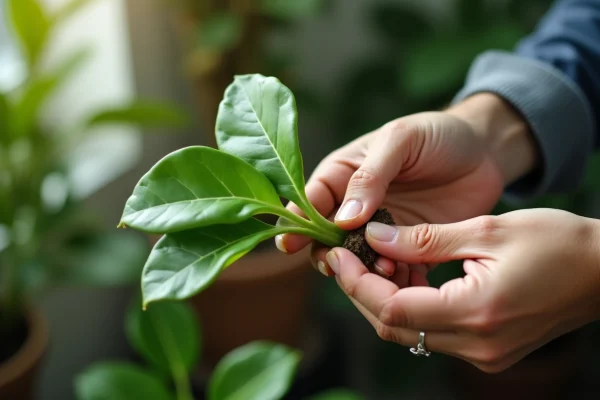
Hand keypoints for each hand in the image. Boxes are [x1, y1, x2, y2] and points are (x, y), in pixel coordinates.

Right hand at [276, 93, 538, 278]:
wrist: (485, 151)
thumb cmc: (437, 134)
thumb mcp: (400, 140)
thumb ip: (371, 176)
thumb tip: (343, 219)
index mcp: (343, 176)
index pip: (310, 201)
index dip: (297, 223)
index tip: (290, 246)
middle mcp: (356, 207)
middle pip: (328, 240)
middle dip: (332, 255)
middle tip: (345, 264)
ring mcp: (382, 230)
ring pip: (359, 261)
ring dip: (365, 271)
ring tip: (387, 269)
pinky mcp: (409, 247)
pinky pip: (394, 271)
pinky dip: (396, 281)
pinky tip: (407, 280)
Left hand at [326, 208, 599, 371]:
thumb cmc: (556, 242)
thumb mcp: (486, 229)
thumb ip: (425, 239)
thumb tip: (375, 238)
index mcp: (476, 312)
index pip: (393, 309)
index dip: (357, 283)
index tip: (338, 253)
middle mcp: (477, 346)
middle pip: (394, 328)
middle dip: (361, 293)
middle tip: (344, 257)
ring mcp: (484, 355)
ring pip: (410, 334)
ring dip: (381, 302)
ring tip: (365, 264)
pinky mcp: (488, 351)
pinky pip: (432, 334)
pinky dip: (408, 309)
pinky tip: (400, 279)